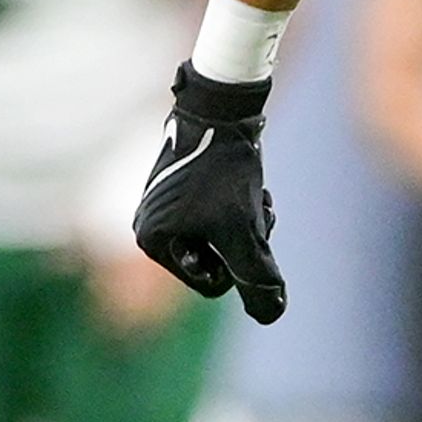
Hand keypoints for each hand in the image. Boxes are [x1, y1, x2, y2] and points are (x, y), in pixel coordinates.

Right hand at [132, 62, 285, 323]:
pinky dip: (239, 206)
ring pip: (223, 238)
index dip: (241, 264)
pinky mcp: (181, 189)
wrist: (219, 107)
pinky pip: (219, 216)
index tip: (247, 228)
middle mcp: (150, 227)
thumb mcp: (244, 229)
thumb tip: (271, 314)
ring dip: (247, 222)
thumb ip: (257, 276)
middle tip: (256, 207)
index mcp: (153, 243)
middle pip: (218, 261)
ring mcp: (164, 207)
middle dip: (244, 240)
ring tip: (252, 193)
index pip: (212, 285)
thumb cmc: (225, 170)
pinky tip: (247, 183)